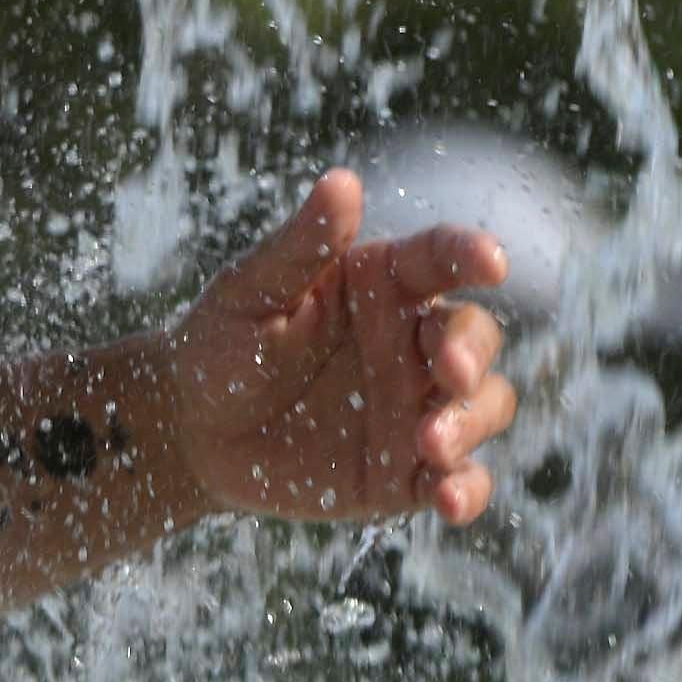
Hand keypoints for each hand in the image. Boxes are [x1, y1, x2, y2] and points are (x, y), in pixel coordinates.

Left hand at [162, 172, 516, 527]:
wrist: (189, 430)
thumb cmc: (220, 344)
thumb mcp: (250, 292)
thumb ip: (301, 246)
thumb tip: (342, 182)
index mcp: (383, 284)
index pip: (441, 259)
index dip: (471, 255)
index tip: (491, 261)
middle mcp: (413, 343)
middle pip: (475, 338)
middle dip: (470, 352)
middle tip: (445, 369)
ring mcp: (418, 407)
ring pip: (482, 407)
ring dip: (470, 422)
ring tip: (428, 442)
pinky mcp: (408, 471)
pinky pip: (459, 480)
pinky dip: (467, 491)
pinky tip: (448, 500)